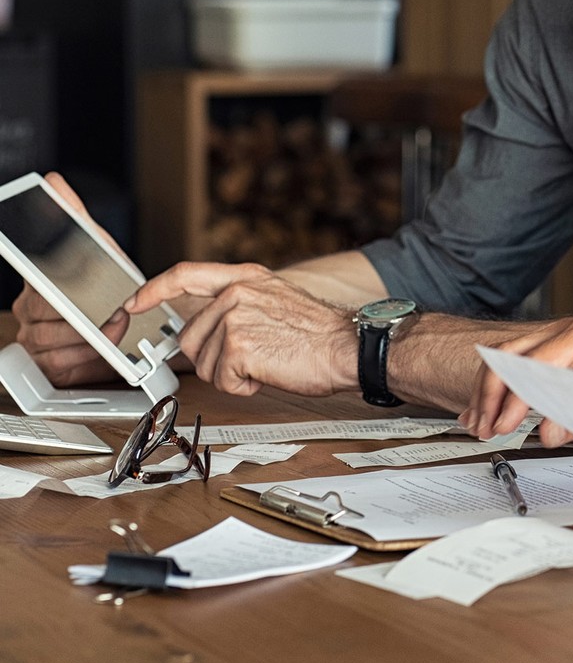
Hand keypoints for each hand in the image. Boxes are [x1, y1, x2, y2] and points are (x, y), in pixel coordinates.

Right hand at [12, 172, 130, 385]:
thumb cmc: (105, 279)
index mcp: (36, 280)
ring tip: (115, 326)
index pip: (34, 282)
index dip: (53, 290)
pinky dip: (85, 357)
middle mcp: (30, 309)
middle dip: (84, 314)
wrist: (124, 315)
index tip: (66, 297)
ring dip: (89, 336)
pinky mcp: (47, 363)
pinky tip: (101, 346)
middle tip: (114, 310)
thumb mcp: (95, 243)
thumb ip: (73, 215)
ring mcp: (34, 337)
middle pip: (46, 315)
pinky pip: (58, 364)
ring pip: (51, 341)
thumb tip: (52, 181)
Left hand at [126, 262, 357, 396]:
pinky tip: (269, 372)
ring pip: (205, 363)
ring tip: (268, 361)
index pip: (185, 275)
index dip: (153, 290)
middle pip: (191, 337)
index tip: (134, 304)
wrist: (348, 347)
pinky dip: (244, 387)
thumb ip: (237, 304)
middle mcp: (236, 292)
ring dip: (232, 374)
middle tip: (252, 358)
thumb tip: (202, 327)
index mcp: (246, 277)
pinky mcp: (237, 347)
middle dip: (214, 359)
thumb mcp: (275, 300)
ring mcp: (235, 318)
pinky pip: (222, 381)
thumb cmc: (319, 333)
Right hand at [461, 316, 572, 445]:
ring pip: (510, 358)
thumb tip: (545, 432)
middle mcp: (569, 331)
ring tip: (480, 421)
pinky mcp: (562, 354)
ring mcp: (564, 340)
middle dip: (491, 392)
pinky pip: (523, 365)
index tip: (503, 425)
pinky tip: (489, 408)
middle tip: (484, 426)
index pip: (533, 364)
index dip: (513, 397)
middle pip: (511, 355)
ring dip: (492, 390)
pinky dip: (504, 387)